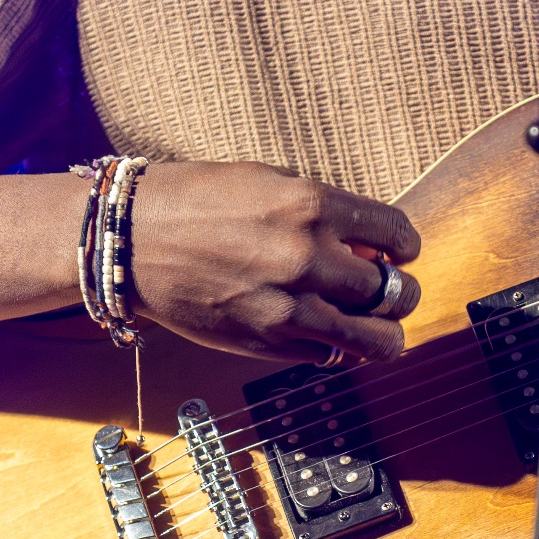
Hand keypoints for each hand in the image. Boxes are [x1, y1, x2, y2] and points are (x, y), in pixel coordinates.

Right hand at [126, 161, 421, 361]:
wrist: (132, 239)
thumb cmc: (197, 201)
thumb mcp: (268, 181)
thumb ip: (323, 211)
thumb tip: (369, 243)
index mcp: (311, 205)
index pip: (397, 234)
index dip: (406, 246)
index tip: (400, 252)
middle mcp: (307, 257)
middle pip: (394, 292)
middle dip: (402, 292)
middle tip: (393, 291)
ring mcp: (288, 307)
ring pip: (376, 340)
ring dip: (387, 333)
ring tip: (379, 326)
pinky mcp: (267, 343)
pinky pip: (330, 356)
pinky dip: (340, 348)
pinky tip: (330, 333)